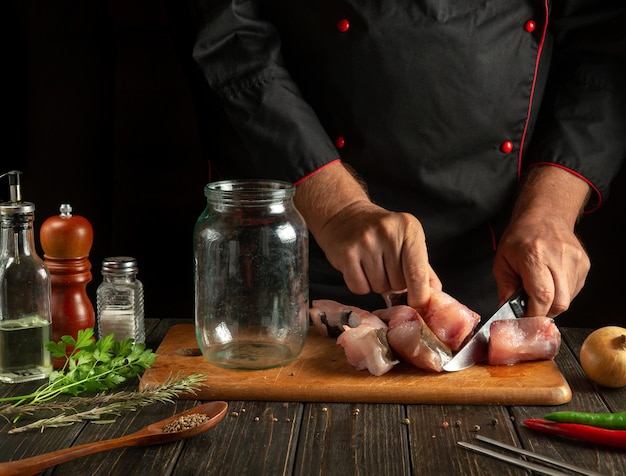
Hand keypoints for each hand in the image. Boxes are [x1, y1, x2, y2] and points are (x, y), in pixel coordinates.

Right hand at [294, 161, 439, 311]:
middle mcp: (388, 232)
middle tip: (385, 267)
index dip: (419, 295)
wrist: (344, 215)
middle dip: (393, 283)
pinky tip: (359, 269)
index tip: (418, 305)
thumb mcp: (407, 240)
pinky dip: (360, 285)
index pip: (418, 272)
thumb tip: (434, 298)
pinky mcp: (346, 253)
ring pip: (379, 287)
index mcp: (409, 228)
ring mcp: (365, 242)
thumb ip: (422, 269)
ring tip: (371, 265)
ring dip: (376, 284)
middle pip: (398, 284)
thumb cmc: (380, 232)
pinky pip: (359, 287)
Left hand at [493, 211, 589, 317]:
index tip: (524, 319)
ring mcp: (575, 261)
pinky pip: (574, 291)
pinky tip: (551, 283)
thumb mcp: (503, 261)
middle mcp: (558, 258)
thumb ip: (505, 289)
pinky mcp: (584, 264)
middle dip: (544, 313)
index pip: (542, 295)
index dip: (534, 313)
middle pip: (559, 302)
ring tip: (539, 292)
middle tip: (531, 309)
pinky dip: (561, 294)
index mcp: (535, 256)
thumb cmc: (521, 237)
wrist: (545, 215)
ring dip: (552, 304)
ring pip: (568, 299)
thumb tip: (507, 314)